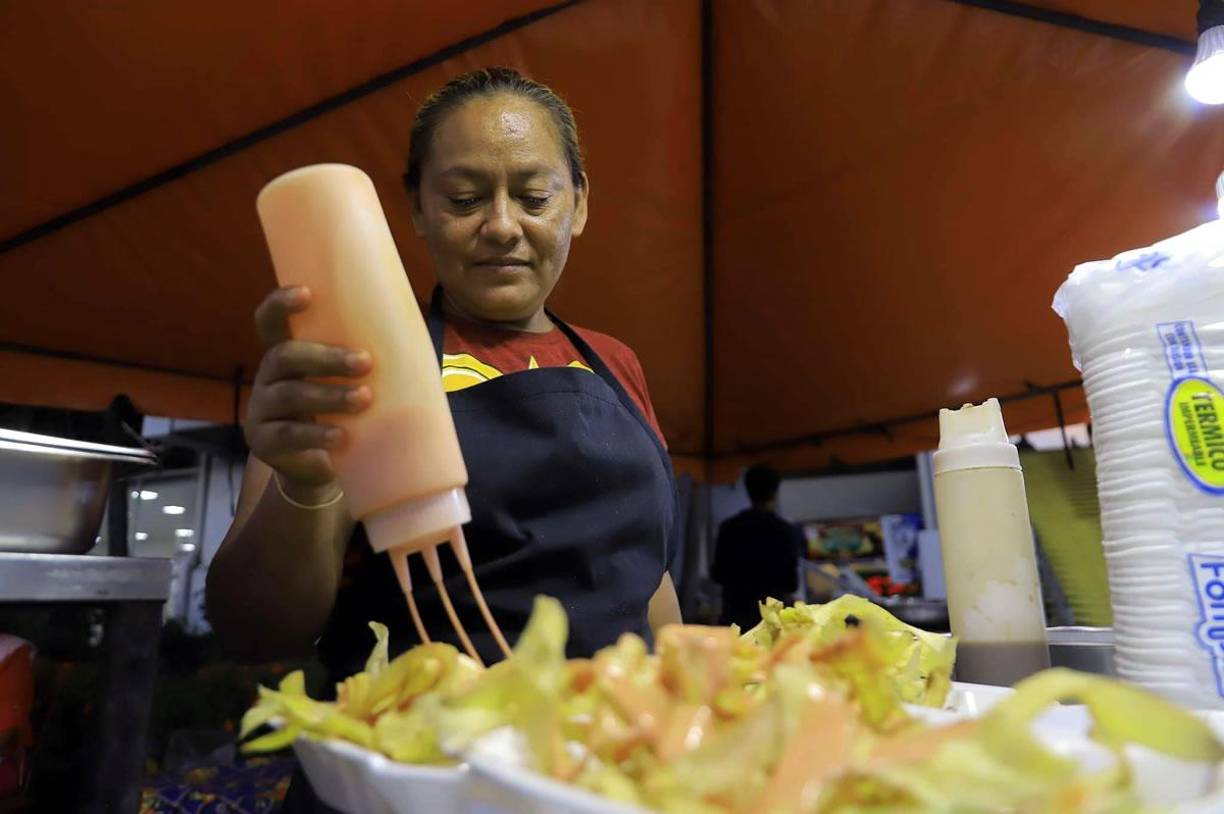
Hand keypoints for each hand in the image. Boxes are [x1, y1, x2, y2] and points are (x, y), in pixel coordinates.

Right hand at [245, 286, 372, 494]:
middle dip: (326, 357)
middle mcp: (268, 376)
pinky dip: (317, 434)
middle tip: (365, 362)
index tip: (307, 293)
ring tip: (363, 399)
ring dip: (329, 395)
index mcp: (286, 354)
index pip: (270, 321)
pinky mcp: (264, 442)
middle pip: (285, 356)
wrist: (324, 468)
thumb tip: (410, 336)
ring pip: (289, 394)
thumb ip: (362, 361)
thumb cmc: (344, 414)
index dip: (281, 304)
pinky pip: (288, 434)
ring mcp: (262, 409)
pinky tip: (341, 435)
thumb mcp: (348, 383)